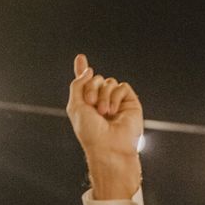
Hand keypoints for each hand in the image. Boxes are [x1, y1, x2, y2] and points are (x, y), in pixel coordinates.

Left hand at [66, 54, 142, 199]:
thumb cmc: (90, 132)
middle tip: (91, 105)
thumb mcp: (75, 106)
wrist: (109, 147)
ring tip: (104, 113)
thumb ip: (77, 85)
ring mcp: (116, 100)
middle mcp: (101, 99)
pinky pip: (121, 86)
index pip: (84, 82)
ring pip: (108, 81)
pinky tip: (114, 111)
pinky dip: (115, 97)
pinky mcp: (129, 102)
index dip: (82, 70)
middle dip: (91, 88)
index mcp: (86, 102)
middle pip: (95, 78)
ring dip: (103, 96)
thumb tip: (89, 70)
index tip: (80, 57)